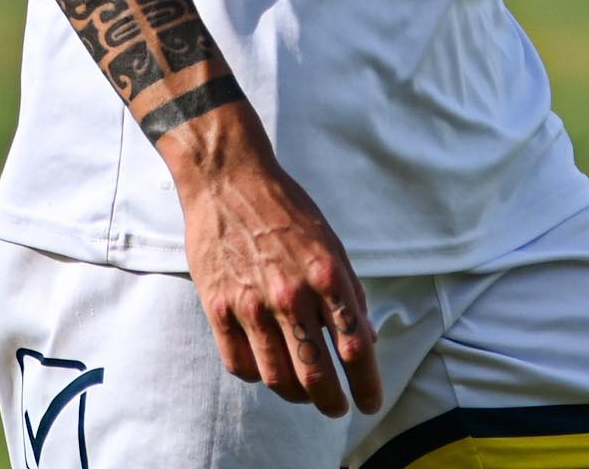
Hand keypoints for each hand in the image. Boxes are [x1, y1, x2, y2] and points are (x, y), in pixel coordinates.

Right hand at [167, 106, 383, 418]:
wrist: (228, 179)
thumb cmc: (285, 208)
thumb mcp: (331, 243)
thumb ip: (349, 292)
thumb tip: (365, 338)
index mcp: (327, 275)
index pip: (356, 347)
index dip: (368, 384)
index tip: (371, 401)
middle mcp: (291, 294)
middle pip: (317, 374)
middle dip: (332, 402)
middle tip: (338, 408)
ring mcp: (251, 304)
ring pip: (278, 378)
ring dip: (297, 395)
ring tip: (305, 393)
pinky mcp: (218, 308)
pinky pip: (240, 365)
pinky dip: (258, 376)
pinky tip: (267, 367)